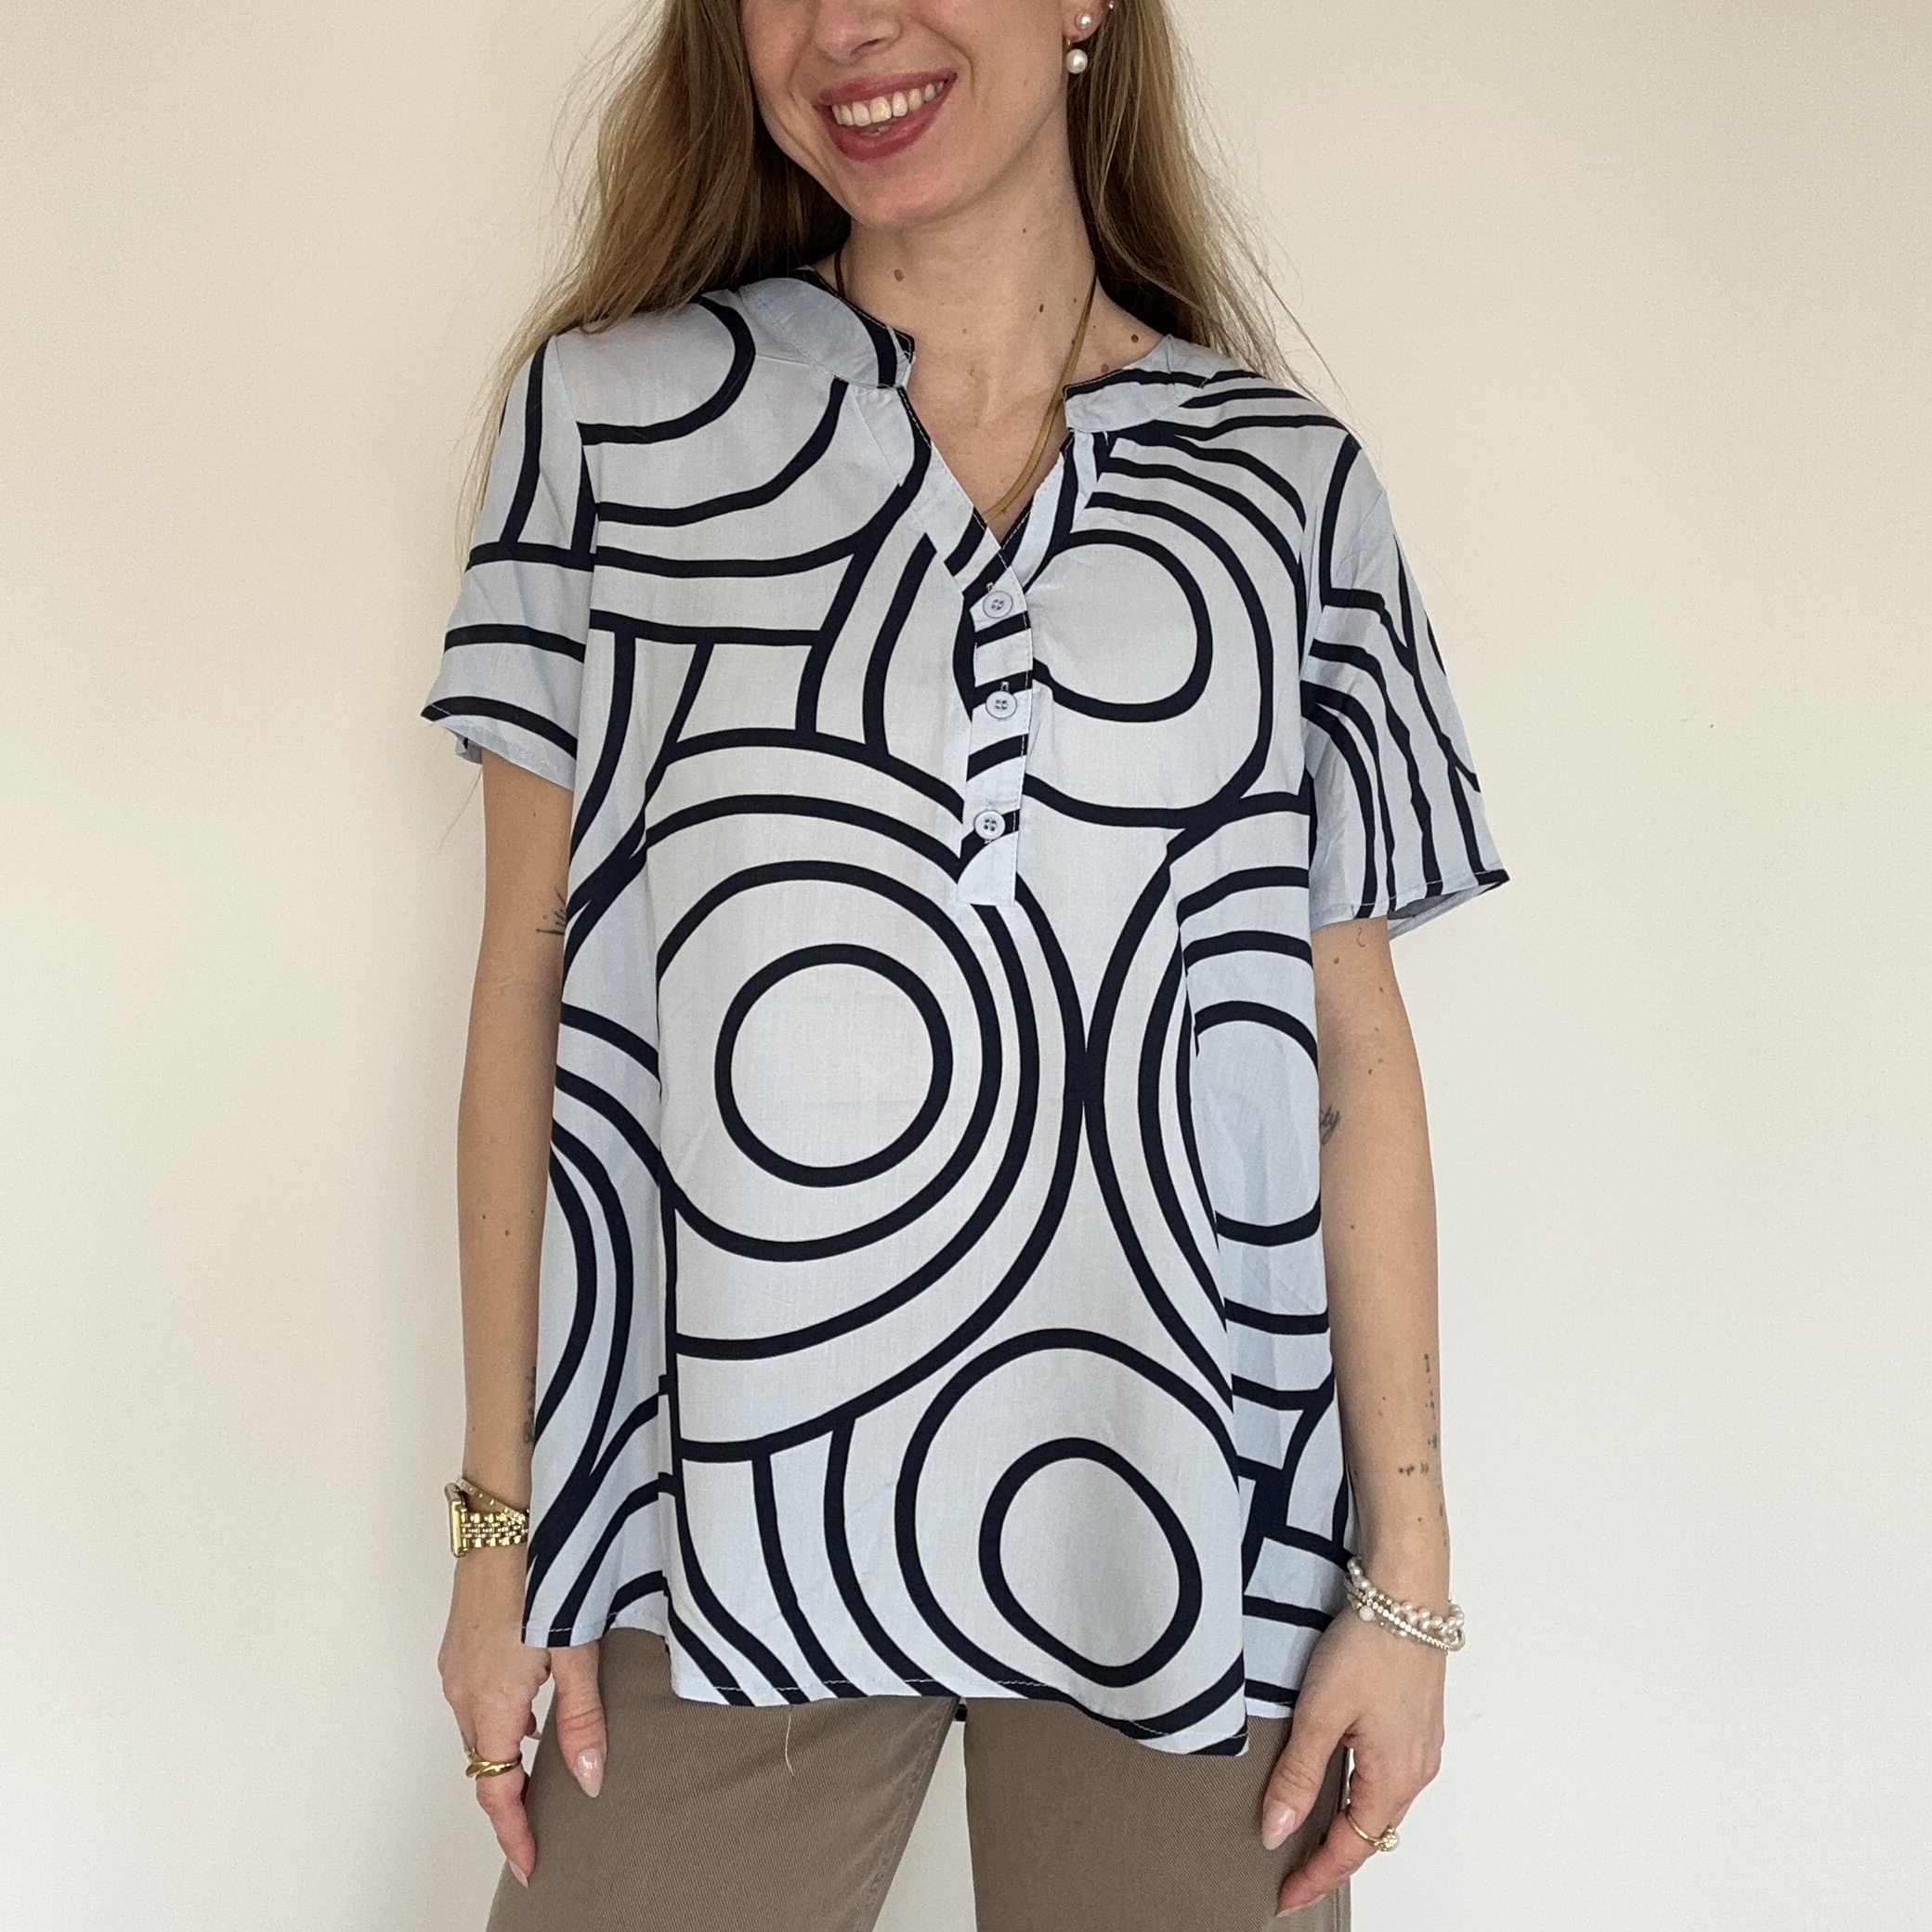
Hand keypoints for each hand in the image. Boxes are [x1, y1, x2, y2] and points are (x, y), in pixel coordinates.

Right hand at [437, 1545, 606, 1883]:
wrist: (505, 1513)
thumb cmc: (542, 1570)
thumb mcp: (576, 1649)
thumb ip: (582, 1718)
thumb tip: (588, 1780)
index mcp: (490, 1702)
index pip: (495, 1790)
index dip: (514, 1833)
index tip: (531, 1864)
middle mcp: (462, 1690)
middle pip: (484, 1763)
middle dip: (511, 1798)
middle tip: (546, 1824)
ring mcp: (455, 1665)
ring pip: (478, 1730)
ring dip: (506, 1753)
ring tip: (546, 1769)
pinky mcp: (459, 1642)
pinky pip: (474, 1699)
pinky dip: (500, 1718)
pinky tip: (534, 1707)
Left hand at [1259, 1602, 1445, 1913]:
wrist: (1407, 1593)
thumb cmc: (1370, 1644)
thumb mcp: (1321, 1713)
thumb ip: (1299, 1775)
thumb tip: (1277, 1830)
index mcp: (1394, 1778)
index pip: (1350, 1850)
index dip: (1314, 1878)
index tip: (1284, 1897)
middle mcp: (1415, 1771)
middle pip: (1371, 1834)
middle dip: (1331, 1859)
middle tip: (1290, 1873)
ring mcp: (1420, 1747)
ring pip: (1381, 1806)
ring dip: (1347, 1826)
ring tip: (1307, 1835)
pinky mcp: (1417, 1723)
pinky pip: (1388, 1776)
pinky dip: (1361, 1794)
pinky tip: (1337, 1782)